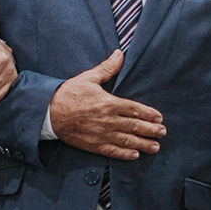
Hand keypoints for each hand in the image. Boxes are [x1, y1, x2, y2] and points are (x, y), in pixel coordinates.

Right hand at [47, 50, 165, 158]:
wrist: (48, 112)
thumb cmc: (68, 94)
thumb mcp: (88, 78)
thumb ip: (106, 69)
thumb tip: (119, 54)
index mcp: (108, 103)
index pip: (134, 109)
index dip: (148, 114)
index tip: (159, 118)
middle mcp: (108, 120)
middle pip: (134, 126)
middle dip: (150, 130)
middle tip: (162, 132)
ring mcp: (101, 134)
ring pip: (127, 140)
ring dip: (143, 144)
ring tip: (155, 147)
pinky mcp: (93, 145)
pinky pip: (112, 151)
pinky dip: (124, 154)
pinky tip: (135, 155)